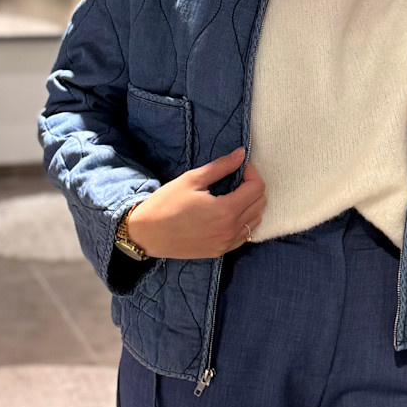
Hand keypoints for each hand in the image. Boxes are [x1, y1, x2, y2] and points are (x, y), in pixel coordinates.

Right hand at [125, 146, 266, 259]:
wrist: (146, 234)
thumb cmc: (165, 204)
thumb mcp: (191, 180)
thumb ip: (220, 167)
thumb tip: (241, 154)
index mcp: (225, 211)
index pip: (257, 188)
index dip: (251, 173)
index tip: (240, 167)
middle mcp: (230, 230)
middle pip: (260, 204)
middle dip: (253, 187)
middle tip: (236, 179)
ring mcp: (226, 243)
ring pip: (255, 221)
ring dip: (251, 205)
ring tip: (233, 195)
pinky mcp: (219, 251)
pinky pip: (244, 236)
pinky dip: (244, 222)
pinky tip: (229, 214)